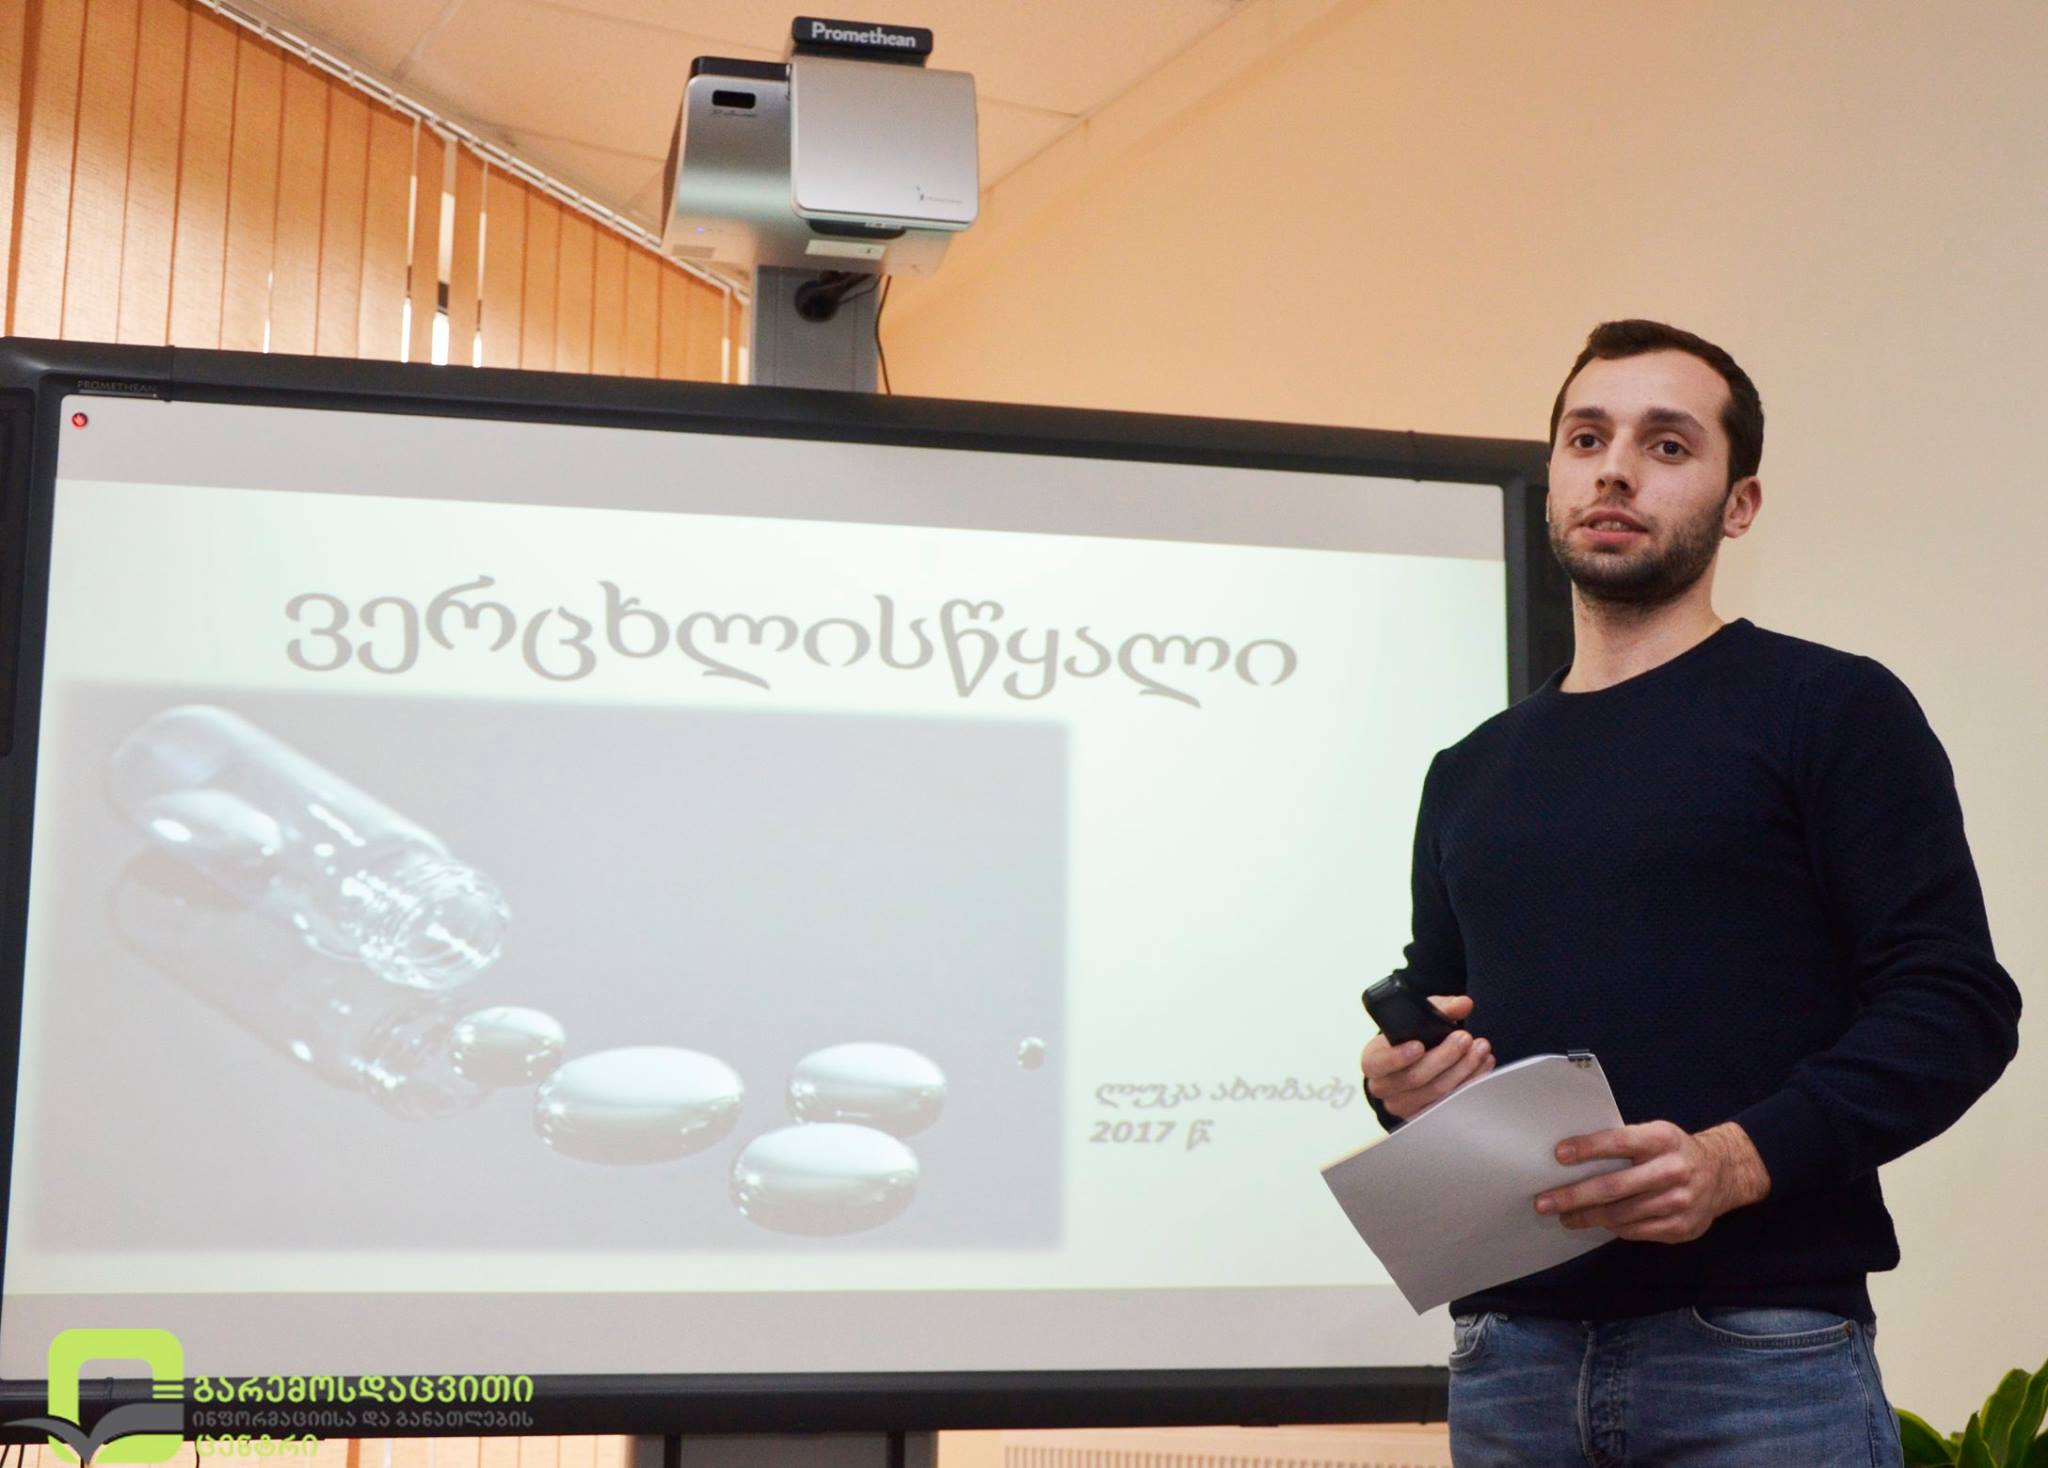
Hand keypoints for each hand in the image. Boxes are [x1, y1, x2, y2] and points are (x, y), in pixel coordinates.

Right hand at [1360, 994, 1492, 1121]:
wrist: (1411, 1062)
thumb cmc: (1410, 1038)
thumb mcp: (1418, 1019)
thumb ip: (1440, 1008)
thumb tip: (1463, 1004)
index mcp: (1373, 1062)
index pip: (1379, 1063)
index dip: (1399, 1056)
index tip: (1420, 1045)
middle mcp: (1383, 1087)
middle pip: (1415, 1077)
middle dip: (1445, 1056)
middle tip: (1465, 1038)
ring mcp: (1403, 1105)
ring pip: (1436, 1092)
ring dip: (1463, 1070)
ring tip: (1481, 1049)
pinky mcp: (1424, 1117)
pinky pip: (1449, 1104)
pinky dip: (1469, 1084)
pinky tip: (1482, 1066)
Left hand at [1534, 1120, 1771, 1243]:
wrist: (1723, 1174)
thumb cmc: (1674, 1150)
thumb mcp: (1656, 1134)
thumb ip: (1624, 1143)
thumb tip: (1572, 1157)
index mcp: (1662, 1139)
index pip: (1619, 1142)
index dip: (1587, 1148)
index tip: (1558, 1155)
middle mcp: (1672, 1170)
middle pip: (1614, 1187)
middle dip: (1573, 1196)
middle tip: (1544, 1202)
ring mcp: (1679, 1202)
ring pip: (1621, 1215)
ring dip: (1587, 1217)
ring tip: (1565, 1216)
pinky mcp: (1681, 1227)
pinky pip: (1636, 1231)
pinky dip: (1613, 1228)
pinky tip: (1599, 1223)